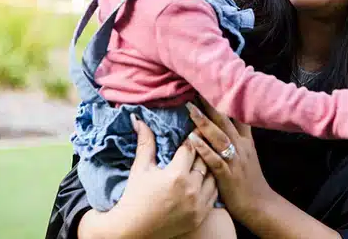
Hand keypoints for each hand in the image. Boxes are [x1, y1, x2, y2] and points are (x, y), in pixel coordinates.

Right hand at [82, 114, 217, 238]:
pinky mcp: (201, 215)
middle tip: (208, 135)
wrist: (133, 230)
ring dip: (212, 164)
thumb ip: (145, 142)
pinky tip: (211, 174)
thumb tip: (138, 119)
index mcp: (176, 175)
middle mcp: (190, 189)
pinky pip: (215, 193)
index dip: (194, 135)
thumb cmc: (134, 197)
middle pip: (206, 159)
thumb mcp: (140, 168)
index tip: (197, 125)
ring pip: (214, 176)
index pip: (192, 148)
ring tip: (212, 153)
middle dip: (205, 147)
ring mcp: (198, 204)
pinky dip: (213, 182)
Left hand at [187, 100, 276, 222]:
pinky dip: (203, 149)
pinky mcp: (227, 175)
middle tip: (196, 89)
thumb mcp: (249, 153)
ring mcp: (235, 160)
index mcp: (246, 140)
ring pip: (219, 137)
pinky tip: (192, 140)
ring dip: (203, 122)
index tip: (215, 83)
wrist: (258, 204)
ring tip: (190, 109)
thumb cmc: (249, 179)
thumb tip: (227, 120)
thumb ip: (239, 136)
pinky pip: (214, 159)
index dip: (227, 98)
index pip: (238, 114)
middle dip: (211, 105)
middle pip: (226, 121)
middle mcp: (241, 147)